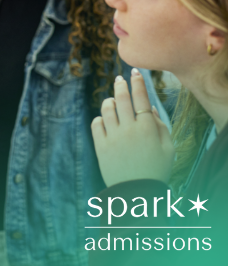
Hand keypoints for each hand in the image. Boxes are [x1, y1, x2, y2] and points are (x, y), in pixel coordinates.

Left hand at [91, 70, 174, 186]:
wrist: (137, 192)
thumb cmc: (156, 170)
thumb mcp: (168, 149)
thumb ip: (161, 127)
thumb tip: (151, 109)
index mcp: (148, 129)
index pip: (142, 99)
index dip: (138, 83)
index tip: (136, 72)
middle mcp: (129, 130)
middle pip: (122, 99)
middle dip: (121, 85)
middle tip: (120, 79)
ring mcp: (113, 137)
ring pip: (107, 109)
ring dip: (109, 101)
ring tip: (113, 101)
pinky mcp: (100, 146)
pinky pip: (96, 124)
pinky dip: (100, 118)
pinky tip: (104, 120)